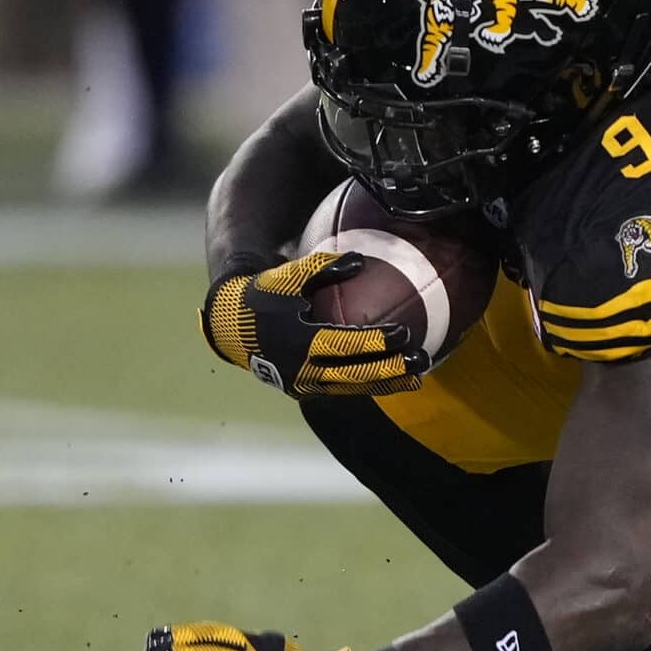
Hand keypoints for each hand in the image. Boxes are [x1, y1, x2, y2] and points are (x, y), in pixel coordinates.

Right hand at [203, 252, 426, 396]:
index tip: (403, 333)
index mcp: (296, 340)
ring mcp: (302, 384)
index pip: (343, 345)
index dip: (375, 342)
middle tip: (420, 360)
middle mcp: (300, 368)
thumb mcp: (288, 277)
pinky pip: (342, 389)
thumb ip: (322, 268)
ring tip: (416, 377)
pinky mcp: (305, 390)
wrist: (230, 326)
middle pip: (354, 374)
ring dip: (386, 384)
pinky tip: (394, 380)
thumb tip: (360, 260)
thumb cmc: (264, 295)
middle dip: (390, 370)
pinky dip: (368, 386)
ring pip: (351, 388)